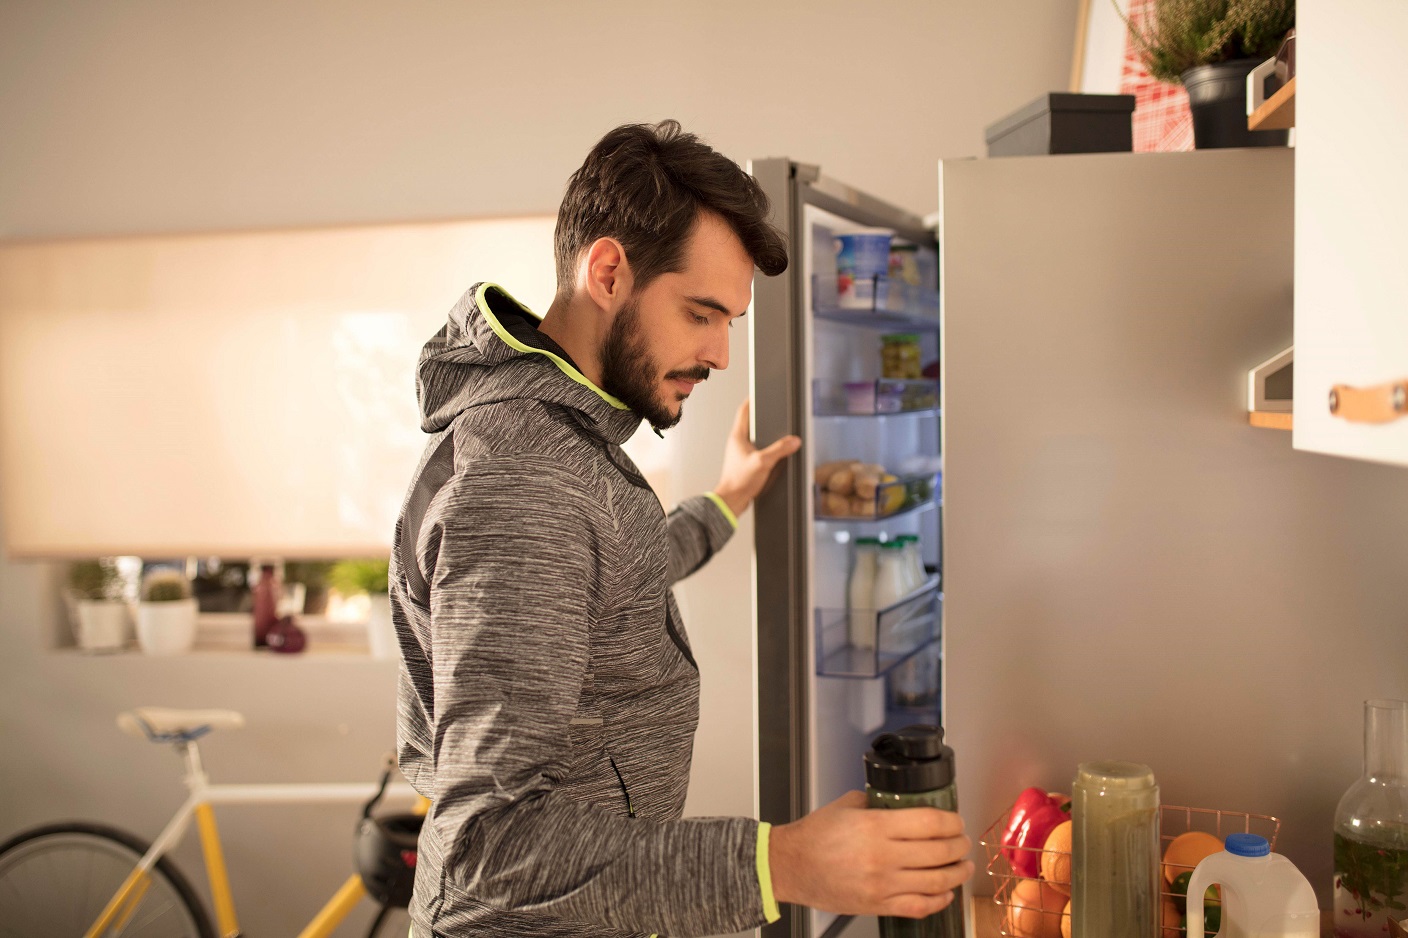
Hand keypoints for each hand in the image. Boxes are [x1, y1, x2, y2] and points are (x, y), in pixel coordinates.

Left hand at [712, 400, 801, 517]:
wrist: (731, 501)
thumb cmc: (739, 482)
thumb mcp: (763, 462)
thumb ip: (780, 449)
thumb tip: (793, 441)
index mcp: (738, 436)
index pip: (744, 411)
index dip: (752, 400)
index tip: (760, 393)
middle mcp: (737, 443)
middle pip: (750, 423)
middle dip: (762, 417)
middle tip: (773, 413)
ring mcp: (740, 454)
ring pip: (754, 438)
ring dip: (764, 435)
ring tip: (777, 434)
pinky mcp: (745, 464)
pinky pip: (756, 451)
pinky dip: (765, 449)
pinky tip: (774, 456)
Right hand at [768, 791, 973, 918]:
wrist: (790, 866)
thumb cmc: (813, 837)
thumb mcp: (847, 806)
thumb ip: (878, 804)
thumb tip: (903, 804)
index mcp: (874, 827)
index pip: (929, 823)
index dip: (951, 822)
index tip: (956, 821)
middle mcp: (881, 856)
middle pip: (939, 852)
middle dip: (959, 846)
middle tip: (963, 841)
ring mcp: (881, 884)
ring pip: (935, 882)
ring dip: (957, 874)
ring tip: (963, 867)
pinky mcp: (877, 905)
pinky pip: (918, 906)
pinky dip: (938, 900)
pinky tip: (945, 892)